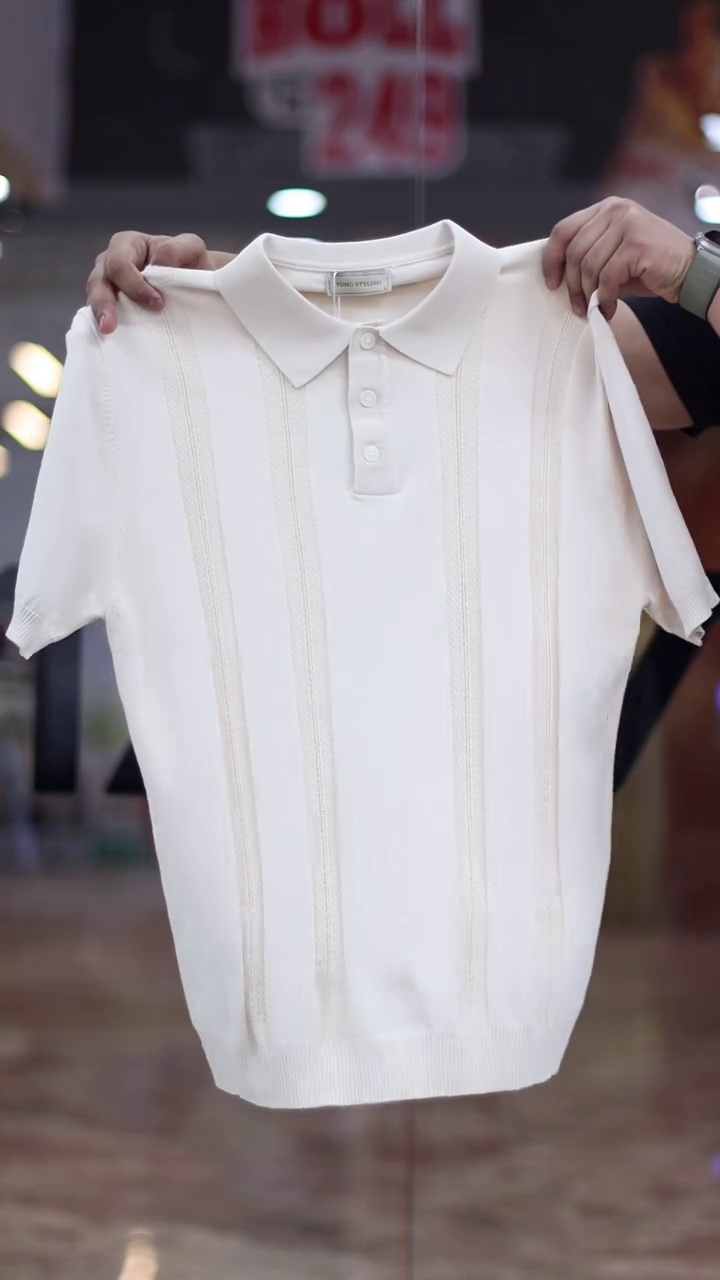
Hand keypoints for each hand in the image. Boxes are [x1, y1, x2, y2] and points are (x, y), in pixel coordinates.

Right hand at [86, 231, 217, 334]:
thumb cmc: (188, 264)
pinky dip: (102, 323)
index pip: (120, 262)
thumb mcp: (191, 248)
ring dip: (99, 314)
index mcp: (129, 245)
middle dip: (104, 301)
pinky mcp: (110, 307)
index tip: (158, 303)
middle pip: (99, 279)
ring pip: (95, 297)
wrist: (195, 286)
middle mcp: (112, 263)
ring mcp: (108, 286)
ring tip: (107, 329)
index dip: (135, 284)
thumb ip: (175, 250)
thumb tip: (158, 263)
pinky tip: (108, 337)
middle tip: (111, 323)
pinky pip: (98, 314)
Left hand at [542, 198, 695, 320]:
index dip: (552, 259)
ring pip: (589, 266)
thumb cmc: (648, 268)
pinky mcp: (637, 243)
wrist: (687, 271)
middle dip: (572, 286)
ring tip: (595, 309)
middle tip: (578, 307)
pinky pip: (607, 277)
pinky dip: (606, 298)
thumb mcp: (612, 256)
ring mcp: (627, 223)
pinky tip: (610, 308)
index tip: (551, 283)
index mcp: (605, 209)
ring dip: (589, 295)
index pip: (564, 230)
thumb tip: (558, 278)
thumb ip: (588, 257)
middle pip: (574, 251)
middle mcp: (615, 210)